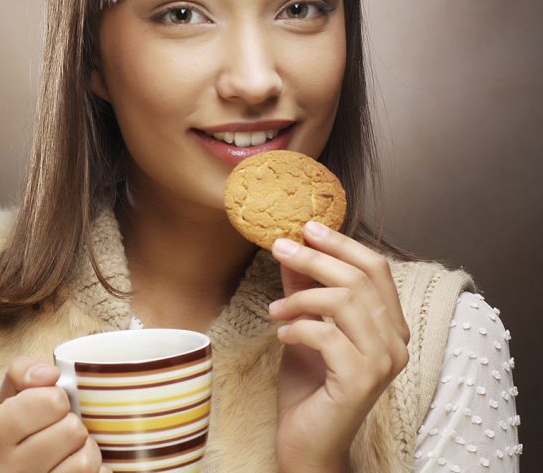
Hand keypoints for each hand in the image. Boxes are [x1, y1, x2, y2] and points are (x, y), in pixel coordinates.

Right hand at [0, 356, 108, 472]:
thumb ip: (20, 373)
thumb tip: (52, 373)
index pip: (53, 400)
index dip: (54, 399)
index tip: (42, 409)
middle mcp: (7, 467)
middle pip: (73, 430)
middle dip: (69, 424)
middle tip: (54, 432)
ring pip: (87, 460)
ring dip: (83, 450)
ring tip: (66, 451)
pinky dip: (92, 472)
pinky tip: (71, 468)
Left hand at [268, 221, 409, 472]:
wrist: (307, 443)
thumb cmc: (309, 387)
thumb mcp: (304, 328)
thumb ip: (304, 291)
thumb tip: (291, 248)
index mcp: (390, 325)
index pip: (376, 268)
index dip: (342, 243)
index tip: (307, 228)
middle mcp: (397, 342)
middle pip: (359, 278)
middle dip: (315, 258)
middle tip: (279, 247)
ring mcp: (383, 362)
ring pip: (345, 301)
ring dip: (301, 296)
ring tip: (275, 308)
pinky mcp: (360, 380)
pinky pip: (326, 334)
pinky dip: (298, 327)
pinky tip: (281, 335)